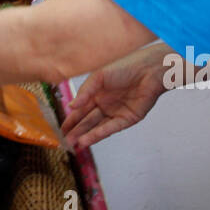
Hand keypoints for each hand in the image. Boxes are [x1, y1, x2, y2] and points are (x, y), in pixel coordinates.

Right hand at [60, 41, 177, 149]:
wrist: (148, 69)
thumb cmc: (125, 66)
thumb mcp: (99, 76)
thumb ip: (85, 92)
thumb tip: (71, 106)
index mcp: (96, 93)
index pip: (80, 109)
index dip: (70, 119)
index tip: (60, 129)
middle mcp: (105, 104)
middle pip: (87, 121)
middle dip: (76, 131)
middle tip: (65, 141)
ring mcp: (115, 112)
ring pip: (97, 127)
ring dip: (85, 135)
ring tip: (74, 144)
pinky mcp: (127, 119)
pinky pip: (110, 128)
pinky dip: (98, 134)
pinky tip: (87, 139)